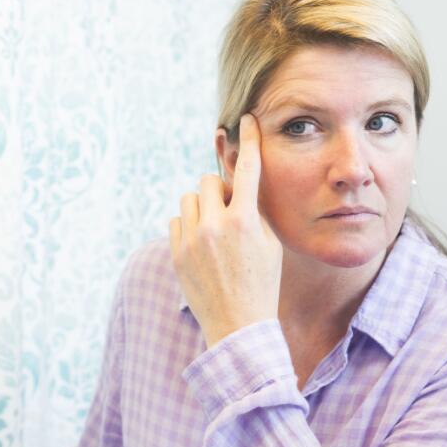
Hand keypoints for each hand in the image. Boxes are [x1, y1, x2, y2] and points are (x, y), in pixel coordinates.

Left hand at [169, 114, 282, 347]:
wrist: (238, 326)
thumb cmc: (262, 284)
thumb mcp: (270, 244)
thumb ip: (253, 212)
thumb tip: (237, 188)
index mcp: (246, 221)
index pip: (248, 169)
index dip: (248, 140)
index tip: (246, 120)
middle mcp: (216, 226)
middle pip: (209, 180)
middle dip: (220, 189)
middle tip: (230, 210)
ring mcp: (192, 240)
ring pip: (190, 198)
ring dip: (202, 206)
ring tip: (214, 231)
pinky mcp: (176, 253)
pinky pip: (177, 220)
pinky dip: (188, 226)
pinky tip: (202, 246)